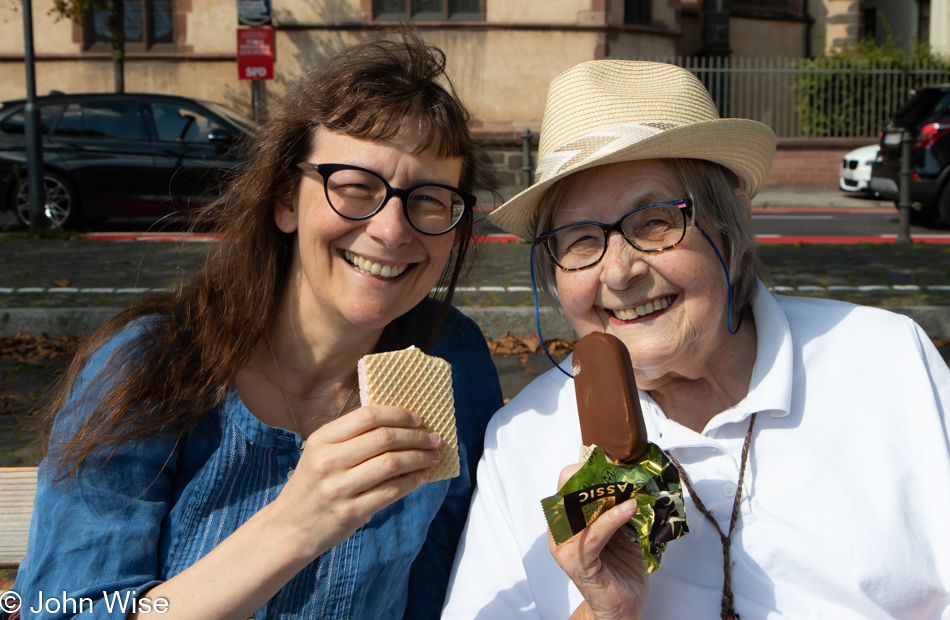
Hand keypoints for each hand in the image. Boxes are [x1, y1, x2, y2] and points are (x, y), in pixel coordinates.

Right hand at [275, 404, 440, 557]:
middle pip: (383, 438)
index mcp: (322, 439)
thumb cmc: (314, 484)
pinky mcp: (350, 513)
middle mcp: (328, 461)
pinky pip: (391, 491)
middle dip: (416, 436)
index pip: (367, 416)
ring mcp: (338, 488)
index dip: (398, 415)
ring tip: (433, 456)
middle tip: (433, 438)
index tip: (418, 419)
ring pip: (391, 464)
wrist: (291, 527)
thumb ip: (352, 437)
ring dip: (419, 458)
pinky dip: (412, 481)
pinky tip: (422, 476)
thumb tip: (401, 424)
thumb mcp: (321, 452)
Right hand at [550, 465, 649, 619]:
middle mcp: (560, 530)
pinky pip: (593, 534)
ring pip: (578, 509)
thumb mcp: (622, 529)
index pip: (568, 482)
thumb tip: (635, 478)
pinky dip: (612, 518)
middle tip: (620, 467)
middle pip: (568, 490)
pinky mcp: (577, 562)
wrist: (622, 607)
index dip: (587, 467)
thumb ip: (619, 506)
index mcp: (568, 518)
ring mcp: (565, 547)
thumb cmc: (621, 568)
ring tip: (629, 487)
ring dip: (606, 495)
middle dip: (594, 475)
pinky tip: (629, 509)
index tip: (612, 458)